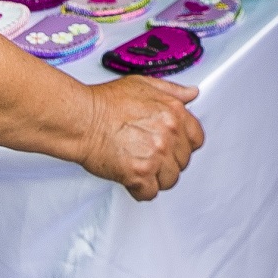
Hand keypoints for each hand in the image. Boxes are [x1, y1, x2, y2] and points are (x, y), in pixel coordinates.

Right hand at [79, 76, 204, 200]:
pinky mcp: (139, 175)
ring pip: (169, 180)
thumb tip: (191, 93)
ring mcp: (156, 156)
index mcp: (174, 113)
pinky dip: (140, 190)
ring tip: (140, 166)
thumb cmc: (105, 102)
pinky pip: (150, 193)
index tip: (173, 146)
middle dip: (168, 161)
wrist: (81, 119)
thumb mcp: (143, 84)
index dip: (183, 144)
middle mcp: (169, 135)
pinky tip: (131, 178)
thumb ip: (172, 91)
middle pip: (183, 161)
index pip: (196, 139)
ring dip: (156, 177)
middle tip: (150, 155)